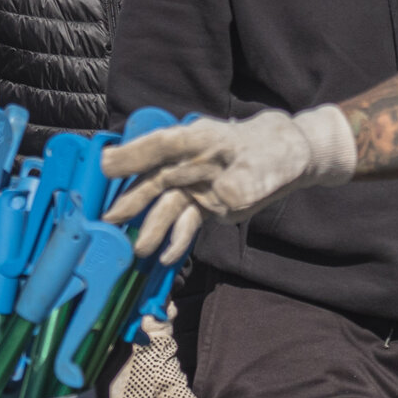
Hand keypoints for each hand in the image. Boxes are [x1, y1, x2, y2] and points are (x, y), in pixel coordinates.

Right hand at [101, 105, 356, 261]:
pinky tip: (168, 257)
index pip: (161, 145)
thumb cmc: (276, 151)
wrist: (290, 161)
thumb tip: (224, 195)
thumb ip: (245, 179)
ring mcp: (195, 184)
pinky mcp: (205, 205)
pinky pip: (186, 223)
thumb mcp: (266, 163)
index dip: (132, 154)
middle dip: (133, 199)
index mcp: (199, 139)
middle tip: (109, 218)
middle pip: (154, 179)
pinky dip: (177, 239)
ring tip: (139, 250)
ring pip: (166, 205)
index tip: (106, 164)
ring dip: (152, 227)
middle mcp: (189, 161)